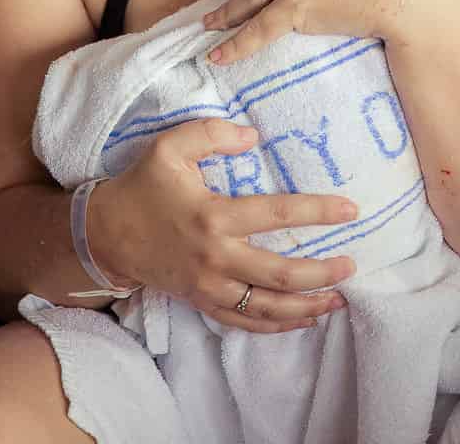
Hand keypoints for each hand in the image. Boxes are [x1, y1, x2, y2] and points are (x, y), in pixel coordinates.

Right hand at [91, 119, 356, 333]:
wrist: (107, 234)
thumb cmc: (142, 186)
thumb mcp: (169, 147)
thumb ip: (211, 133)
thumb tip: (253, 136)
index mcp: (213, 215)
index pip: (277, 215)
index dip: (318, 212)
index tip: (350, 210)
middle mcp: (216, 256)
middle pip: (280, 274)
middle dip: (321, 272)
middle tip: (352, 265)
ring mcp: (209, 285)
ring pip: (267, 307)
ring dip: (307, 306)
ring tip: (339, 299)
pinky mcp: (202, 302)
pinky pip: (246, 322)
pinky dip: (277, 325)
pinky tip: (304, 319)